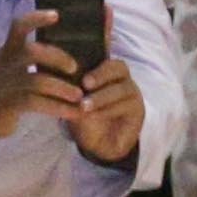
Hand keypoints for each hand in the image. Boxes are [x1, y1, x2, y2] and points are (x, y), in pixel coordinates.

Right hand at [0, 22, 79, 153]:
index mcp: (10, 49)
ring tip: (79, 96)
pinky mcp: (9, 105)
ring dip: (63, 89)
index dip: (37, 18)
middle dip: (58, 58)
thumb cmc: (6, 86)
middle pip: (33, 52)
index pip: (19, 26)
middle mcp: (8, 63)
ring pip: (38, 82)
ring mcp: (7, 84)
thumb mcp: (14, 65)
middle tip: (75, 68)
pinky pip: (38, 104)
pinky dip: (60, 108)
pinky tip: (74, 113)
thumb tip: (73, 51)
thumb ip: (35, 56)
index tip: (56, 15)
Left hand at [70, 55, 147, 169]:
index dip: (98, 51)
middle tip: (85, 83)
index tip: (79, 61)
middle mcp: (121, 77)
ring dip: (101, 97)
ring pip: (121, 89)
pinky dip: (107, 110)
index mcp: (105, 70)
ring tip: (84, 106)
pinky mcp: (137, 108)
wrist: (99, 145)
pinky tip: (93, 115)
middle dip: (101, 74)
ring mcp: (131, 92)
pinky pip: (125, 105)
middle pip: (118, 67)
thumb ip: (71, 87)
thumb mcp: (73, 101)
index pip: (107, 53)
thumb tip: (60, 75)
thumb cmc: (84, 117)